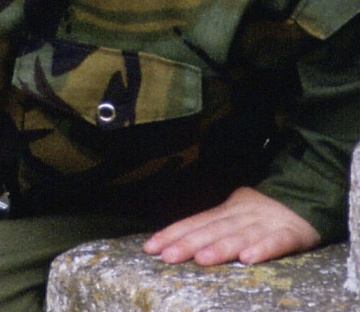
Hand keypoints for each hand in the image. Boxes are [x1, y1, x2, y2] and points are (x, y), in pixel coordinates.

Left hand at [143, 186, 319, 265]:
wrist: (306, 197)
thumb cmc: (262, 213)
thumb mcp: (233, 216)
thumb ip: (211, 228)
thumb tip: (176, 239)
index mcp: (225, 213)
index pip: (194, 223)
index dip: (172, 234)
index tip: (150, 248)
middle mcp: (241, 217)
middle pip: (212, 230)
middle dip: (188, 243)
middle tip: (167, 256)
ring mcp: (266, 224)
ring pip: (240, 237)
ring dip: (220, 248)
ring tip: (201, 259)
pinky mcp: (292, 234)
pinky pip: (277, 242)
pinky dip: (262, 249)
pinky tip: (248, 259)